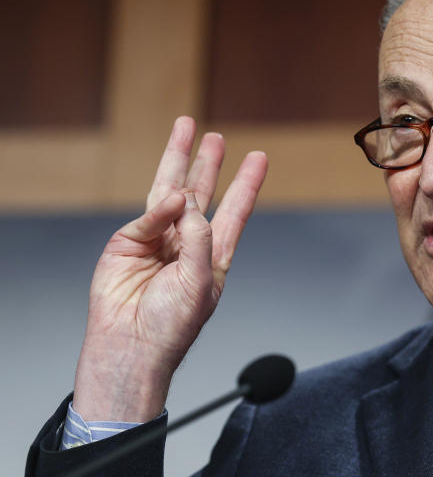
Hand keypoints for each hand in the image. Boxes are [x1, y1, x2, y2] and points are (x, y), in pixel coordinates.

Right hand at [72, 117, 267, 421]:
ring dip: (179, 161)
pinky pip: (149, 215)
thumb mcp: (200, 281)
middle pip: (202, 194)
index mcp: (213, 256)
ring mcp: (157, 240)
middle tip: (216, 138)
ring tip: (187, 130)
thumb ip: (198, 238)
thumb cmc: (170, 326)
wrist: (129, 346)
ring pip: (170, 192)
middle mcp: (187, 244)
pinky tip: (171, 200)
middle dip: (209, 164)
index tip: (259, 159)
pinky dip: (160, 207)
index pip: (235, 211)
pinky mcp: (129, 242)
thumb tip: (186, 201)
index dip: (247, 185)